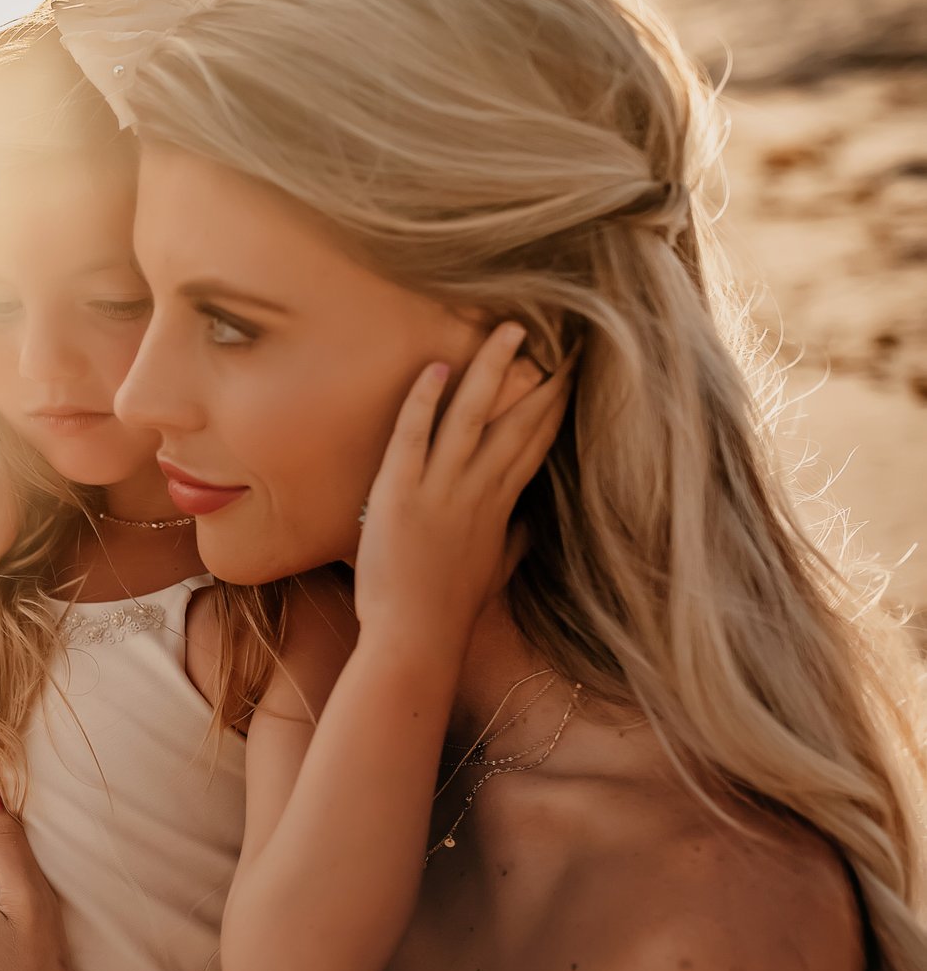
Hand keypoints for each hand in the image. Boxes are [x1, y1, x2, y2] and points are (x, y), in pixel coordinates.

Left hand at [355, 320, 568, 655]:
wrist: (414, 639)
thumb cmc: (448, 611)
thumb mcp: (493, 572)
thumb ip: (513, 541)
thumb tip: (530, 523)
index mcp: (500, 509)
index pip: (534, 446)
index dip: (553, 409)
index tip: (570, 377)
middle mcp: (477, 493)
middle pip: (518, 423)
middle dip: (541, 379)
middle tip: (562, 340)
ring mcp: (440, 491)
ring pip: (472, 417)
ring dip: (491, 370)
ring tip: (508, 331)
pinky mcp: (399, 494)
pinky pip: (414, 436)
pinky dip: (424, 401)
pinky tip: (436, 368)